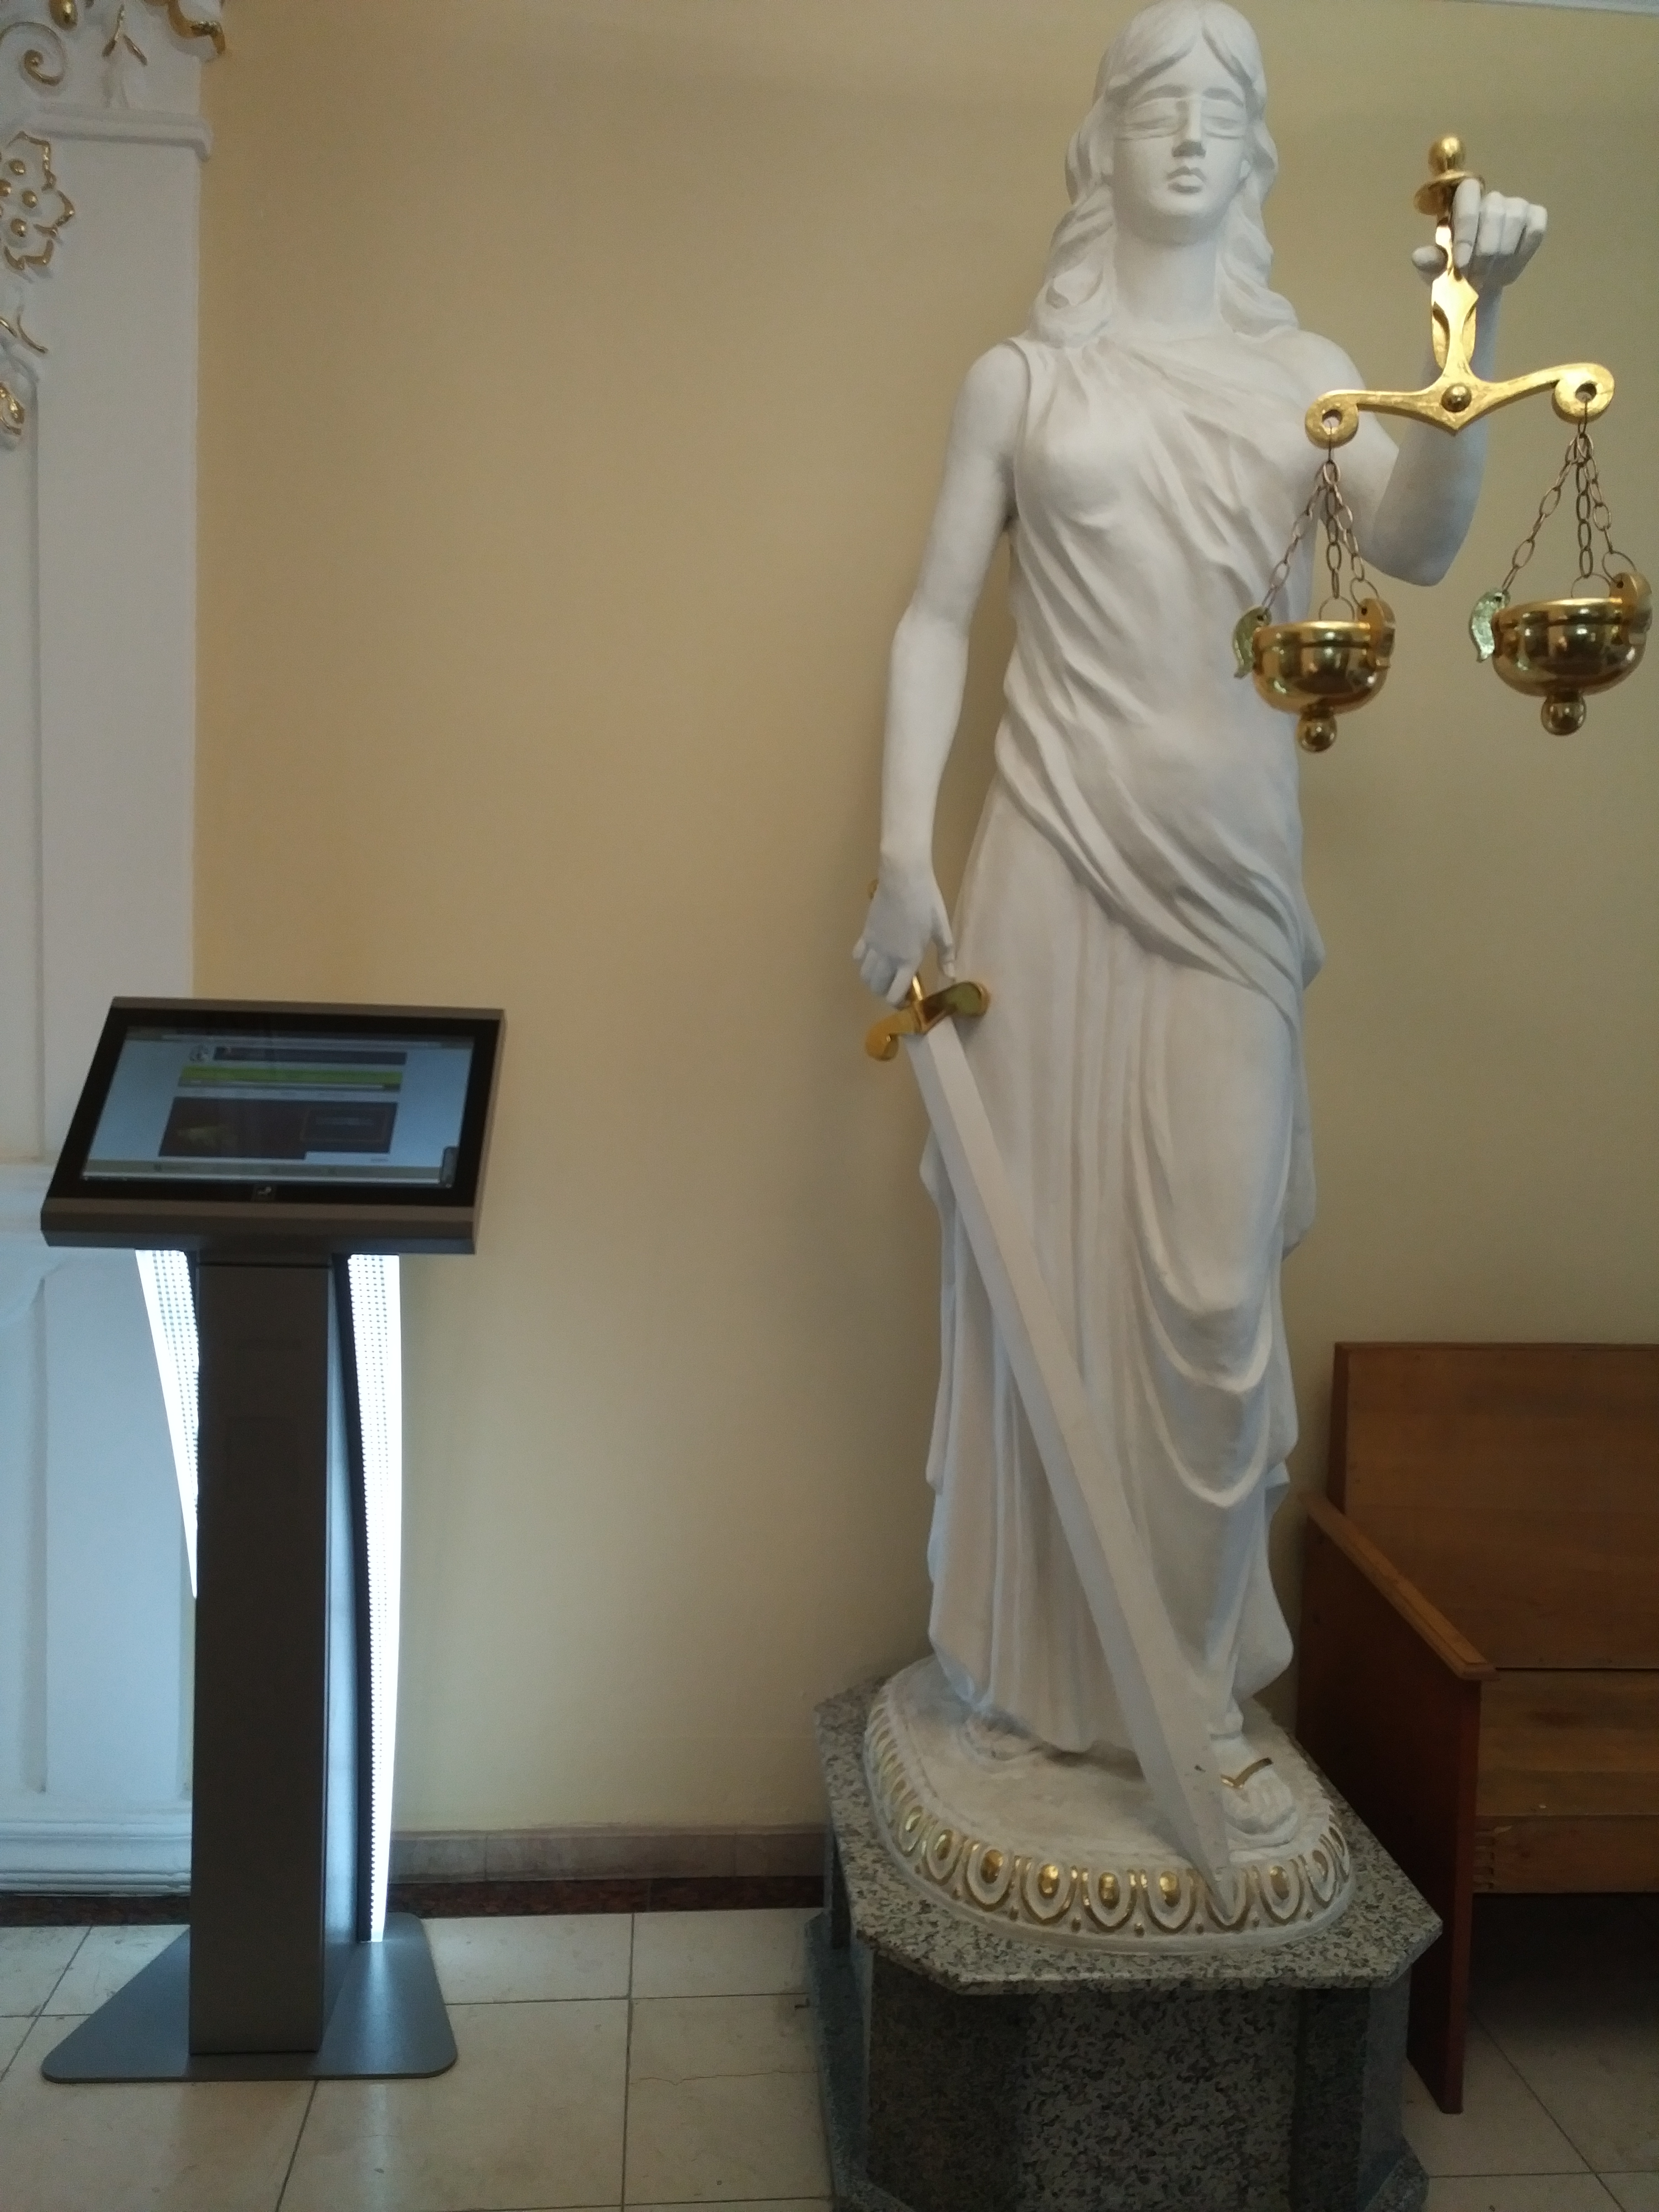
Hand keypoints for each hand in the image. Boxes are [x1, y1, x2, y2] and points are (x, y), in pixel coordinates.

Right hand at [853, 860, 954, 1005]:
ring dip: (873, 982)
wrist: (902, 877)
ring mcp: (874, 946)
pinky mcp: (865, 933)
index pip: (896, 993)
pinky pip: (857, 955)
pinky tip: (872, 959)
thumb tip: (951, 975)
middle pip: (878, 987)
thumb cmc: (926, 901)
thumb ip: (945, 954)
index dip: (899, 1003)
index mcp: (909, 959)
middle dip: (886, 993)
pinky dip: (862, 963)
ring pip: (865, 975)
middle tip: (897, 987)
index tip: (907, 1001)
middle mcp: (888, 957)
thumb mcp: (941, 928)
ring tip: (884, 977)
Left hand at [1412, 176, 1544, 295]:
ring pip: (1515, 219)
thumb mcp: (1435, 271)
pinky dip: (1522, 254)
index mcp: (1462, 203)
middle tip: (1475, 280)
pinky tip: (1507, 272)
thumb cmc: (1454, 272)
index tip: (1460, 263)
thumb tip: (1419, 256)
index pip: (1467, 192)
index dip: (1466, 228)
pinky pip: (1535, 229)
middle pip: (1493, 210)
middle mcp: (1490, 199)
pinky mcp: (1535, 218)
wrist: (1477, 287)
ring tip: (1489, 279)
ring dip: (1502, 256)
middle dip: (1484, 251)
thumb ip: (1429, 261)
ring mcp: (1515, 206)